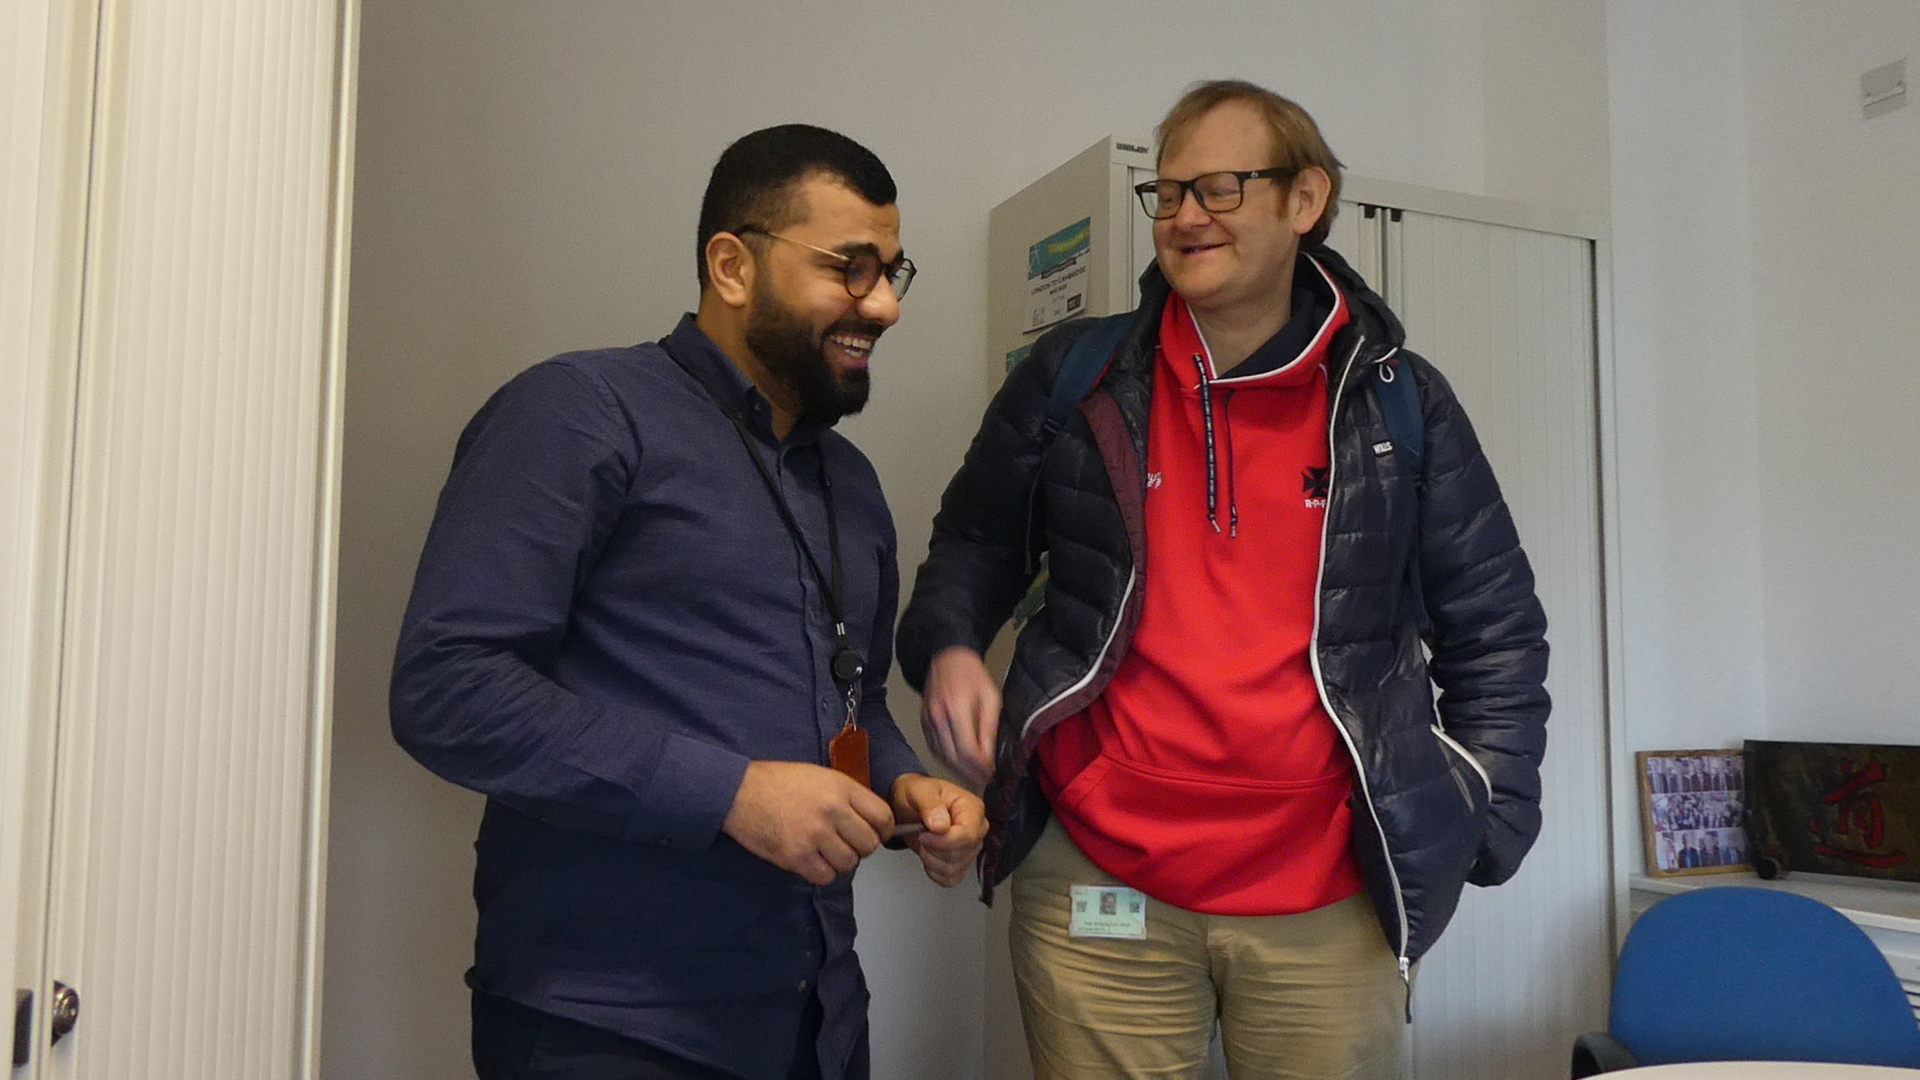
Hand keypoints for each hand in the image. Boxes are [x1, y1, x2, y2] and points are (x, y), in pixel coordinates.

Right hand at [722, 761, 894, 885]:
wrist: (740, 792)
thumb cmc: (778, 782)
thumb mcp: (820, 776)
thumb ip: (847, 796)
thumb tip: (869, 820)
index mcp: (842, 788)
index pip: (883, 817)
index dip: (883, 830)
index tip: (875, 833)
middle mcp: (833, 812)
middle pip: (869, 844)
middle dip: (861, 847)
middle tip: (846, 843)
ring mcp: (815, 835)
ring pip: (849, 863)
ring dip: (840, 861)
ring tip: (825, 851)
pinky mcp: (796, 857)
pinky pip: (825, 876)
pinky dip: (822, 873)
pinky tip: (811, 861)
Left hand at [890, 773, 988, 887]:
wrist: (911, 806)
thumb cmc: (919, 795)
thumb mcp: (920, 791)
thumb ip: (930, 806)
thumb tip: (941, 826)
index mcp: (973, 809)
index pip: (968, 835)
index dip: (944, 841)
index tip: (923, 835)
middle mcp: (978, 830)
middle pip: (960, 854)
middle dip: (933, 849)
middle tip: (921, 834)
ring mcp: (971, 849)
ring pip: (953, 869)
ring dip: (931, 860)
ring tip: (924, 843)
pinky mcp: (962, 863)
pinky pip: (950, 879)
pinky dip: (934, 871)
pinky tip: (929, 855)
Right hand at [920, 646, 999, 789]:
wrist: (948, 657)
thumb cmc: (973, 675)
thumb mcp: (990, 698)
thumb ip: (989, 729)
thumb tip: (988, 758)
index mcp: (957, 709)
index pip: (966, 750)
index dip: (978, 768)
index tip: (990, 775)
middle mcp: (939, 716)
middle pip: (952, 757)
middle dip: (968, 774)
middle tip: (983, 783)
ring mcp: (928, 720)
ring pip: (940, 755)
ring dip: (956, 771)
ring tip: (972, 778)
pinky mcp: (923, 721)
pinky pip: (933, 747)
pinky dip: (945, 760)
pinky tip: (957, 765)